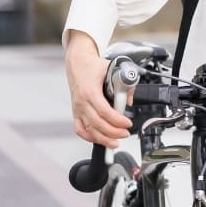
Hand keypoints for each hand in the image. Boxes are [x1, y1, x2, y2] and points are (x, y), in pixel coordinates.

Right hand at [64, 30, 131, 149]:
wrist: (78, 63)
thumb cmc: (93, 66)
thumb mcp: (112, 69)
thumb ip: (124, 84)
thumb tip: (130, 99)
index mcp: (90, 91)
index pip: (104, 111)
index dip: (117, 120)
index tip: (127, 123)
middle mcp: (82, 102)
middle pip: (97, 124)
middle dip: (113, 132)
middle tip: (125, 133)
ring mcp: (77, 109)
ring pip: (89, 130)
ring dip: (103, 139)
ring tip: (115, 142)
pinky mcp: (76, 112)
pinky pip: (80, 129)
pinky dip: (89, 137)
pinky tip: (99, 139)